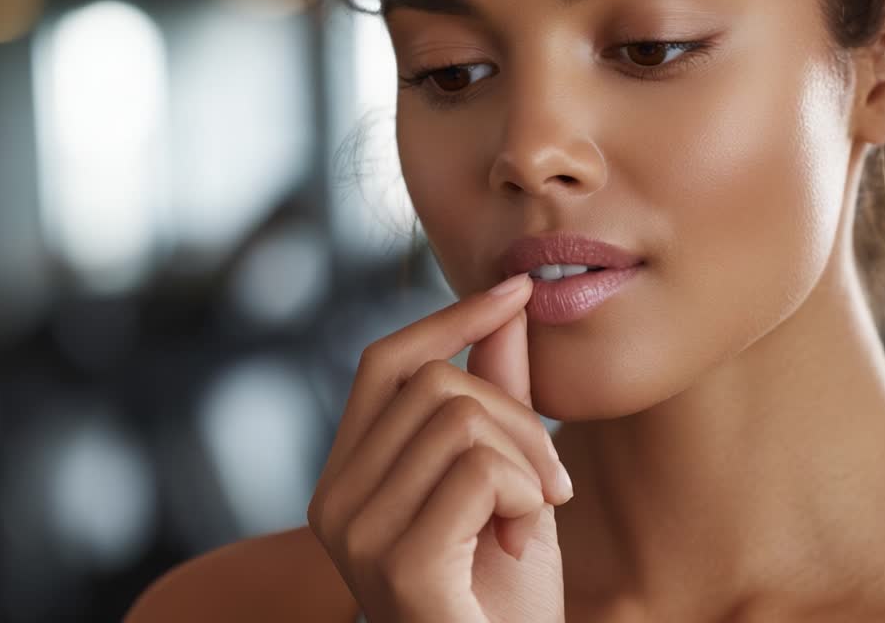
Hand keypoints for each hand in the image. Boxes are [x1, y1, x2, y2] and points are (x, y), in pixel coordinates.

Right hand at [308, 274, 571, 622]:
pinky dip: (523, 493)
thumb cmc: (503, 599)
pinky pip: (477, 469)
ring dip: (528, 461)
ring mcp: (358, 535)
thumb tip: (508, 307)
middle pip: (435, 383)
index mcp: (348, 478)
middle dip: (517, 416)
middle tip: (549, 480)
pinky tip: (521, 539)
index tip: (514, 292)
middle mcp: (335, 502)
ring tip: (532, 515)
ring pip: (461, 418)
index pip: (384, 361)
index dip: (449, 319)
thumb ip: (498, 399)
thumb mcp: (506, 483)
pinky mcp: (399, 564)